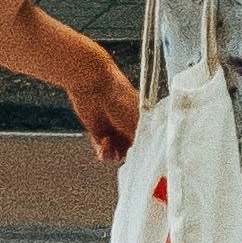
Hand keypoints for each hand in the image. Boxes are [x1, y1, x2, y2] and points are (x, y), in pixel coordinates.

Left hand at [71, 46, 140, 168]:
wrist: (94, 86)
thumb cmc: (119, 96)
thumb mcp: (136, 120)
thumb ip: (142, 138)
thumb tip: (147, 153)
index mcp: (141, 121)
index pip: (145, 142)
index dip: (143, 151)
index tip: (140, 157)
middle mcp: (127, 126)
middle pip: (130, 150)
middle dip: (126, 155)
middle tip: (123, 154)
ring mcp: (112, 129)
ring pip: (116, 153)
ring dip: (113, 155)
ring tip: (109, 147)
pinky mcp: (97, 132)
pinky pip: (102, 150)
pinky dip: (103, 152)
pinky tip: (103, 145)